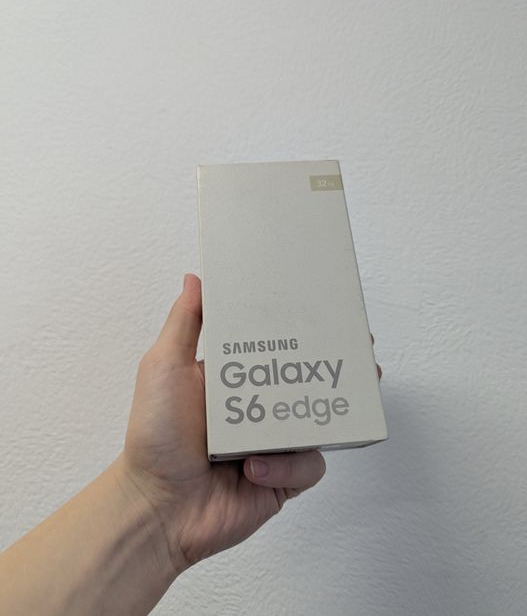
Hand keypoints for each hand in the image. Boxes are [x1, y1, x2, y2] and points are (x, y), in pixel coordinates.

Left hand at [121, 273, 381, 573]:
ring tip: (295, 420)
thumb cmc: (155, 437)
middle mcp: (259, 408)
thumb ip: (186, 322)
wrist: (157, 507)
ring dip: (311, 420)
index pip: (280, 347)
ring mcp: (273, 443)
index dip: (305, 332)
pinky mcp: (282, 478)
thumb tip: (195, 278)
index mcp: (238, 378)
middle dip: (336, 370)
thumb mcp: (164, 367)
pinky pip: (309, 465)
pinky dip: (284, 465)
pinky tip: (252, 468)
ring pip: (318, 423)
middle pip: (309, 382)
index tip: (329, 314)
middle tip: (358, 357)